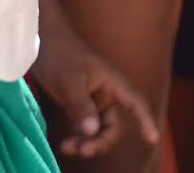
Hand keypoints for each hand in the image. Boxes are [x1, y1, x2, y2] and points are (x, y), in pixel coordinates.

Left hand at [32, 0, 159, 158]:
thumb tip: (92, 132)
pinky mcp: (78, 107)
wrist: (42, 42)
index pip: (135, 103)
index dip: (145, 120)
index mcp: (112, 83)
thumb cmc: (60, 55)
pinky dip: (77, 138)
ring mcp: (92, 101)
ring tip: (68, 147)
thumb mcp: (70, 81)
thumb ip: (81, 106)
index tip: (152, 139)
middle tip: (84, 150)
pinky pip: (84, 128)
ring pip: (98, 130)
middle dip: (102, 141)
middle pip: (113, 125)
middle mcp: (106, 94)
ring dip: (87, 142)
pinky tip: (65, 144)